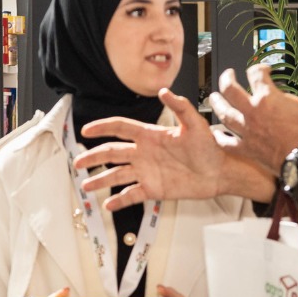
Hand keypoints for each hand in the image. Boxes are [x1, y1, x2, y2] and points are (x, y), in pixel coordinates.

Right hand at [76, 90, 236, 209]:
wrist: (219, 172)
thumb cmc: (209, 148)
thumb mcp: (195, 125)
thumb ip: (181, 107)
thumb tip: (165, 91)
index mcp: (150, 136)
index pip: (121, 128)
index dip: (103, 128)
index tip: (87, 130)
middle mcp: (144, 153)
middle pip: (112, 153)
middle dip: (94, 157)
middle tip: (78, 162)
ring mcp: (147, 172)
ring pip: (117, 175)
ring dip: (101, 180)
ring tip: (86, 185)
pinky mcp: (153, 189)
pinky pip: (132, 195)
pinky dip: (119, 200)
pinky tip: (108, 204)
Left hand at [211, 61, 297, 170]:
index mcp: (268, 98)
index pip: (256, 73)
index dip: (259, 67)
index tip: (265, 69)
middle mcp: (252, 112)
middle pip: (229, 89)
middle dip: (227, 78)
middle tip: (228, 75)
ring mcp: (247, 131)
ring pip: (224, 113)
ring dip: (217, 103)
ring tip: (214, 97)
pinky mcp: (246, 148)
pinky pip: (227, 142)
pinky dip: (220, 138)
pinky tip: (216, 134)